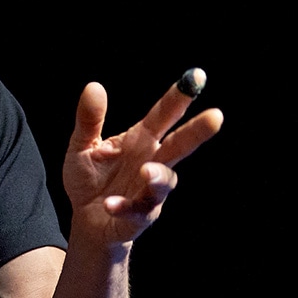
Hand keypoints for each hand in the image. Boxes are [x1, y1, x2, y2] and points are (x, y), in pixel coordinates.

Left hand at [62, 70, 223, 245]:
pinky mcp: (137, 217)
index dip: (178, 98)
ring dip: (158, 176)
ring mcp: (148, 192)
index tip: (196, 77)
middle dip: (196, 132)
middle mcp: (150, 163)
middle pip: (179, 146)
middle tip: (216, 116)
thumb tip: (94, 86)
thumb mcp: (81, 146)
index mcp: (140, 141)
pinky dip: (123, 207)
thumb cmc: (90, 179)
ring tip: (147, 171)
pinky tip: (110, 204)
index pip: (162, 116)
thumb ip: (89, 120)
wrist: (87, 220)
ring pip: (163, 183)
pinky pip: (135, 212)